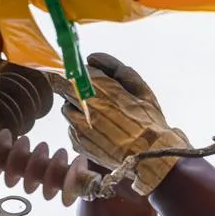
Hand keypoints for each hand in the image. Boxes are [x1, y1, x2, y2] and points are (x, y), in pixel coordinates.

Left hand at [53, 52, 190, 194]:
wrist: (151, 158)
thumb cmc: (149, 122)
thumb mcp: (140, 89)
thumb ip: (115, 68)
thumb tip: (91, 58)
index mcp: (101, 90)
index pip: (72, 72)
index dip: (75, 71)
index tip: (81, 73)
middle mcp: (85, 108)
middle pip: (63, 88)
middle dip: (73, 87)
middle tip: (92, 94)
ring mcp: (79, 128)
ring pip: (67, 109)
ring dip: (78, 108)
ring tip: (101, 117)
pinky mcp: (78, 143)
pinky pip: (72, 128)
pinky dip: (82, 127)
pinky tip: (101, 132)